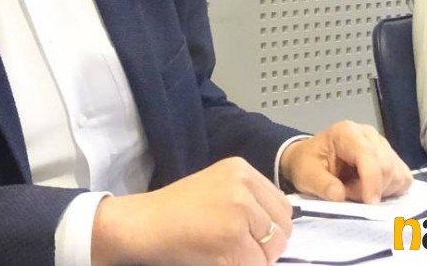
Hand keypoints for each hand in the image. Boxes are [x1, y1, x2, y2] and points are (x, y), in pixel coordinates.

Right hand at [91, 157, 292, 265]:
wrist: (143, 223)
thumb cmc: (175, 211)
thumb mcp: (217, 189)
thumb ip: (248, 200)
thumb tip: (278, 230)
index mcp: (241, 169)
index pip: (282, 207)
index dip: (270, 229)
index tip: (248, 236)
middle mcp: (244, 184)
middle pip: (283, 229)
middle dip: (266, 247)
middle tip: (236, 249)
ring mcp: (240, 210)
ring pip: (272, 251)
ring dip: (253, 260)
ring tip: (224, 252)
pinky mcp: (233, 237)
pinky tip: (217, 259)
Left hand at [279, 120, 411, 203]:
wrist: (310, 160)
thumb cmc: (308, 163)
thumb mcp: (306, 175)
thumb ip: (322, 184)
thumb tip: (339, 195)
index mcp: (346, 132)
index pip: (368, 156)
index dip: (371, 181)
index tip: (369, 203)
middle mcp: (369, 135)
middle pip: (386, 167)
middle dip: (370, 189)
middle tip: (348, 193)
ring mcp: (383, 146)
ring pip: (397, 175)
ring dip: (380, 191)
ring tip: (355, 188)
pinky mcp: (392, 159)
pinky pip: (403, 179)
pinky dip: (390, 190)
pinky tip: (370, 189)